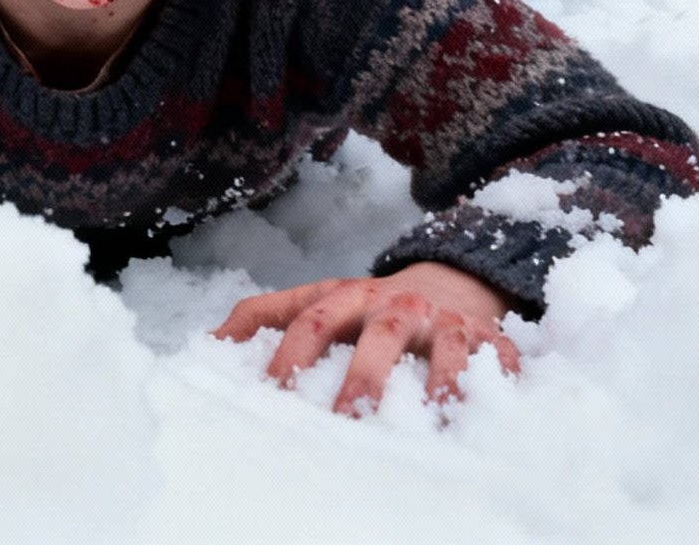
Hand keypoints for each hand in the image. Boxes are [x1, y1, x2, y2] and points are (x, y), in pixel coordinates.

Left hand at [214, 262, 518, 413]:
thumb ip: (265, 315)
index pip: (311, 319)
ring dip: (433, 383)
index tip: (272, 394)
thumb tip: (206, 343)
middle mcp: (394, 304)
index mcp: (347, 296)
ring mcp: (442, 320)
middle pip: (376, 334)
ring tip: (424, 420)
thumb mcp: (319, 300)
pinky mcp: (486, 338)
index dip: (291, 354)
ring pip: (441, 348)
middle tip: (346, 420)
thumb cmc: (370, 306)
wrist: (450, 278)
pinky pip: (492, 362)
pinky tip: (473, 417)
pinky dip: (485, 387)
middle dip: (362, 377)